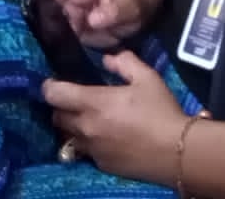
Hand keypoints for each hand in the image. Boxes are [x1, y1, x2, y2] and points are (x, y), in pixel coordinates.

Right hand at [27, 0, 153, 47]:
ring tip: (18, 24)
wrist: (133, 23)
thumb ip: (112, 11)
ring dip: (35, 17)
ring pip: (47, 12)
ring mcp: (69, 13)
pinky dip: (44, 34)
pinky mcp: (70, 30)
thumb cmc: (130, 4)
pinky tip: (33, 40)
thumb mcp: (127, 5)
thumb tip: (94, 19)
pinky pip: (54, 30)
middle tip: (12, 3)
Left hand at [43, 51, 189, 183]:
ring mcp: (92, 149)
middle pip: (57, 116)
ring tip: (88, 119)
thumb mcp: (147, 77)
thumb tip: (107, 59)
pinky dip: (89, 142)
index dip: (49, 86)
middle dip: (61, 106)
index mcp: (94, 103)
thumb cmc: (160, 111)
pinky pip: (86, 151)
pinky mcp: (101, 164)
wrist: (175, 151)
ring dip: (72, 126)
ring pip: (68, 136)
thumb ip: (125, 62)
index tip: (53, 82)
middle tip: (74, 99)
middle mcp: (86, 127)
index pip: (54, 94)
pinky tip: (106, 137)